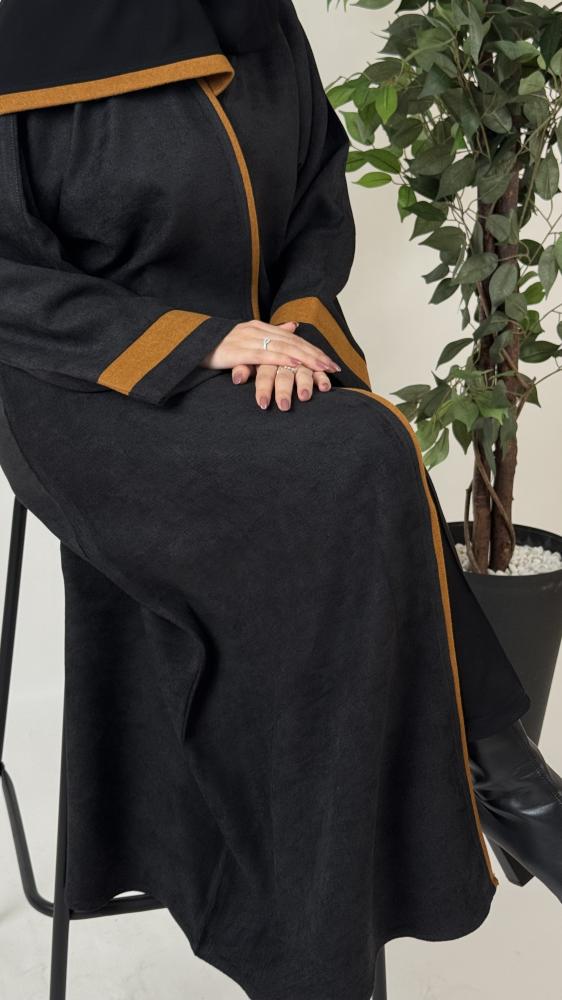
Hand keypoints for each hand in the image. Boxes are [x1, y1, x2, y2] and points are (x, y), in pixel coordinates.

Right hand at [200, 319, 340, 374]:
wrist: (188, 346)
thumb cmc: (217, 347)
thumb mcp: (247, 339)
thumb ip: (271, 334)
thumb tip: (293, 327)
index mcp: (259, 327)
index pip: (293, 339)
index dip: (313, 350)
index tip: (329, 362)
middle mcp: (256, 330)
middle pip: (293, 342)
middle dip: (315, 356)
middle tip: (333, 368)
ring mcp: (247, 339)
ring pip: (284, 348)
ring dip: (306, 358)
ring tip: (322, 368)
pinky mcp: (238, 351)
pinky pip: (265, 355)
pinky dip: (283, 359)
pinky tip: (297, 364)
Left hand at [232, 362, 332, 410]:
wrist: (262, 339)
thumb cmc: (251, 355)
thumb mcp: (243, 360)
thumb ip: (242, 368)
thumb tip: (236, 379)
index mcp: (265, 353)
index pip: (264, 371)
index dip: (264, 387)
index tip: (263, 404)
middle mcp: (283, 355)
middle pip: (283, 373)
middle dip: (284, 390)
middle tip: (284, 407)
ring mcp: (297, 358)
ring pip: (303, 369)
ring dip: (306, 383)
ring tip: (305, 398)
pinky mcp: (310, 362)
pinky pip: (318, 371)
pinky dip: (322, 377)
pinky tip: (325, 388)